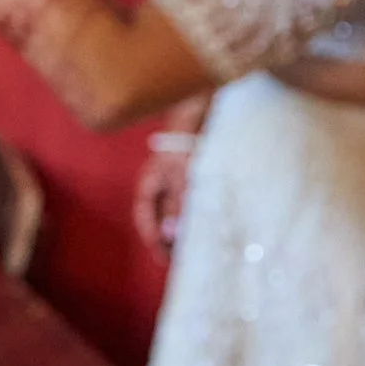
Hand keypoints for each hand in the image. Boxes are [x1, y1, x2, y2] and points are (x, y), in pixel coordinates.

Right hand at [133, 104, 204, 256]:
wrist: (209, 104)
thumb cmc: (187, 133)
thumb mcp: (181, 172)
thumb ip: (177, 203)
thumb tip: (171, 234)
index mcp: (152, 179)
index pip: (145, 214)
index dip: (152, 237)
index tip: (163, 259)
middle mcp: (167, 181)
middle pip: (165, 216)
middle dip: (172, 239)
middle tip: (184, 262)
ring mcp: (187, 178)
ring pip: (185, 210)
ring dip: (191, 228)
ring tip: (203, 248)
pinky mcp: (207, 176)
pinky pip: (204, 201)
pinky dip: (208, 215)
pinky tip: (219, 226)